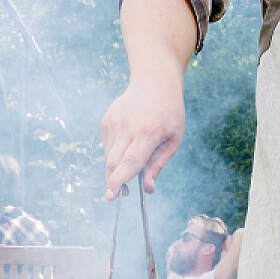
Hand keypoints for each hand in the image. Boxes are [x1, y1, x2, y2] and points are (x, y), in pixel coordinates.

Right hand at [101, 77, 185, 198]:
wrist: (154, 83)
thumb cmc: (169, 113)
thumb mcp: (173, 139)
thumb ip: (158, 164)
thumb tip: (148, 188)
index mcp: (148, 132)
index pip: (130, 161)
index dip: (120, 180)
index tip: (112, 196)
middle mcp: (127, 127)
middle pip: (113, 162)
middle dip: (113, 182)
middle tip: (120, 194)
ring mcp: (114, 122)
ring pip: (108, 156)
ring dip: (116, 168)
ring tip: (130, 164)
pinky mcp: (106, 121)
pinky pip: (107, 146)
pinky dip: (115, 153)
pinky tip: (128, 144)